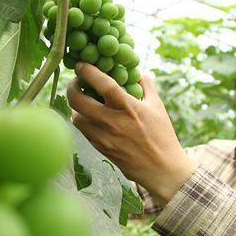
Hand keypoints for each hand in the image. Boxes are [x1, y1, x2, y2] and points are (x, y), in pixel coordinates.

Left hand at [67, 63, 196, 205]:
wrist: (161, 169)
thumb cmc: (162, 136)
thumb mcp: (158, 107)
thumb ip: (147, 86)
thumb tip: (138, 72)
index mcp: (128, 108)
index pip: (103, 84)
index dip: (88, 72)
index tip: (81, 65)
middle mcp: (112, 122)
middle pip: (78, 101)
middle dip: (72, 88)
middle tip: (77, 83)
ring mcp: (104, 137)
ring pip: (76, 118)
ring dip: (76, 107)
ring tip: (84, 101)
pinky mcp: (100, 149)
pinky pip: (84, 132)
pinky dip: (84, 121)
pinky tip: (91, 117)